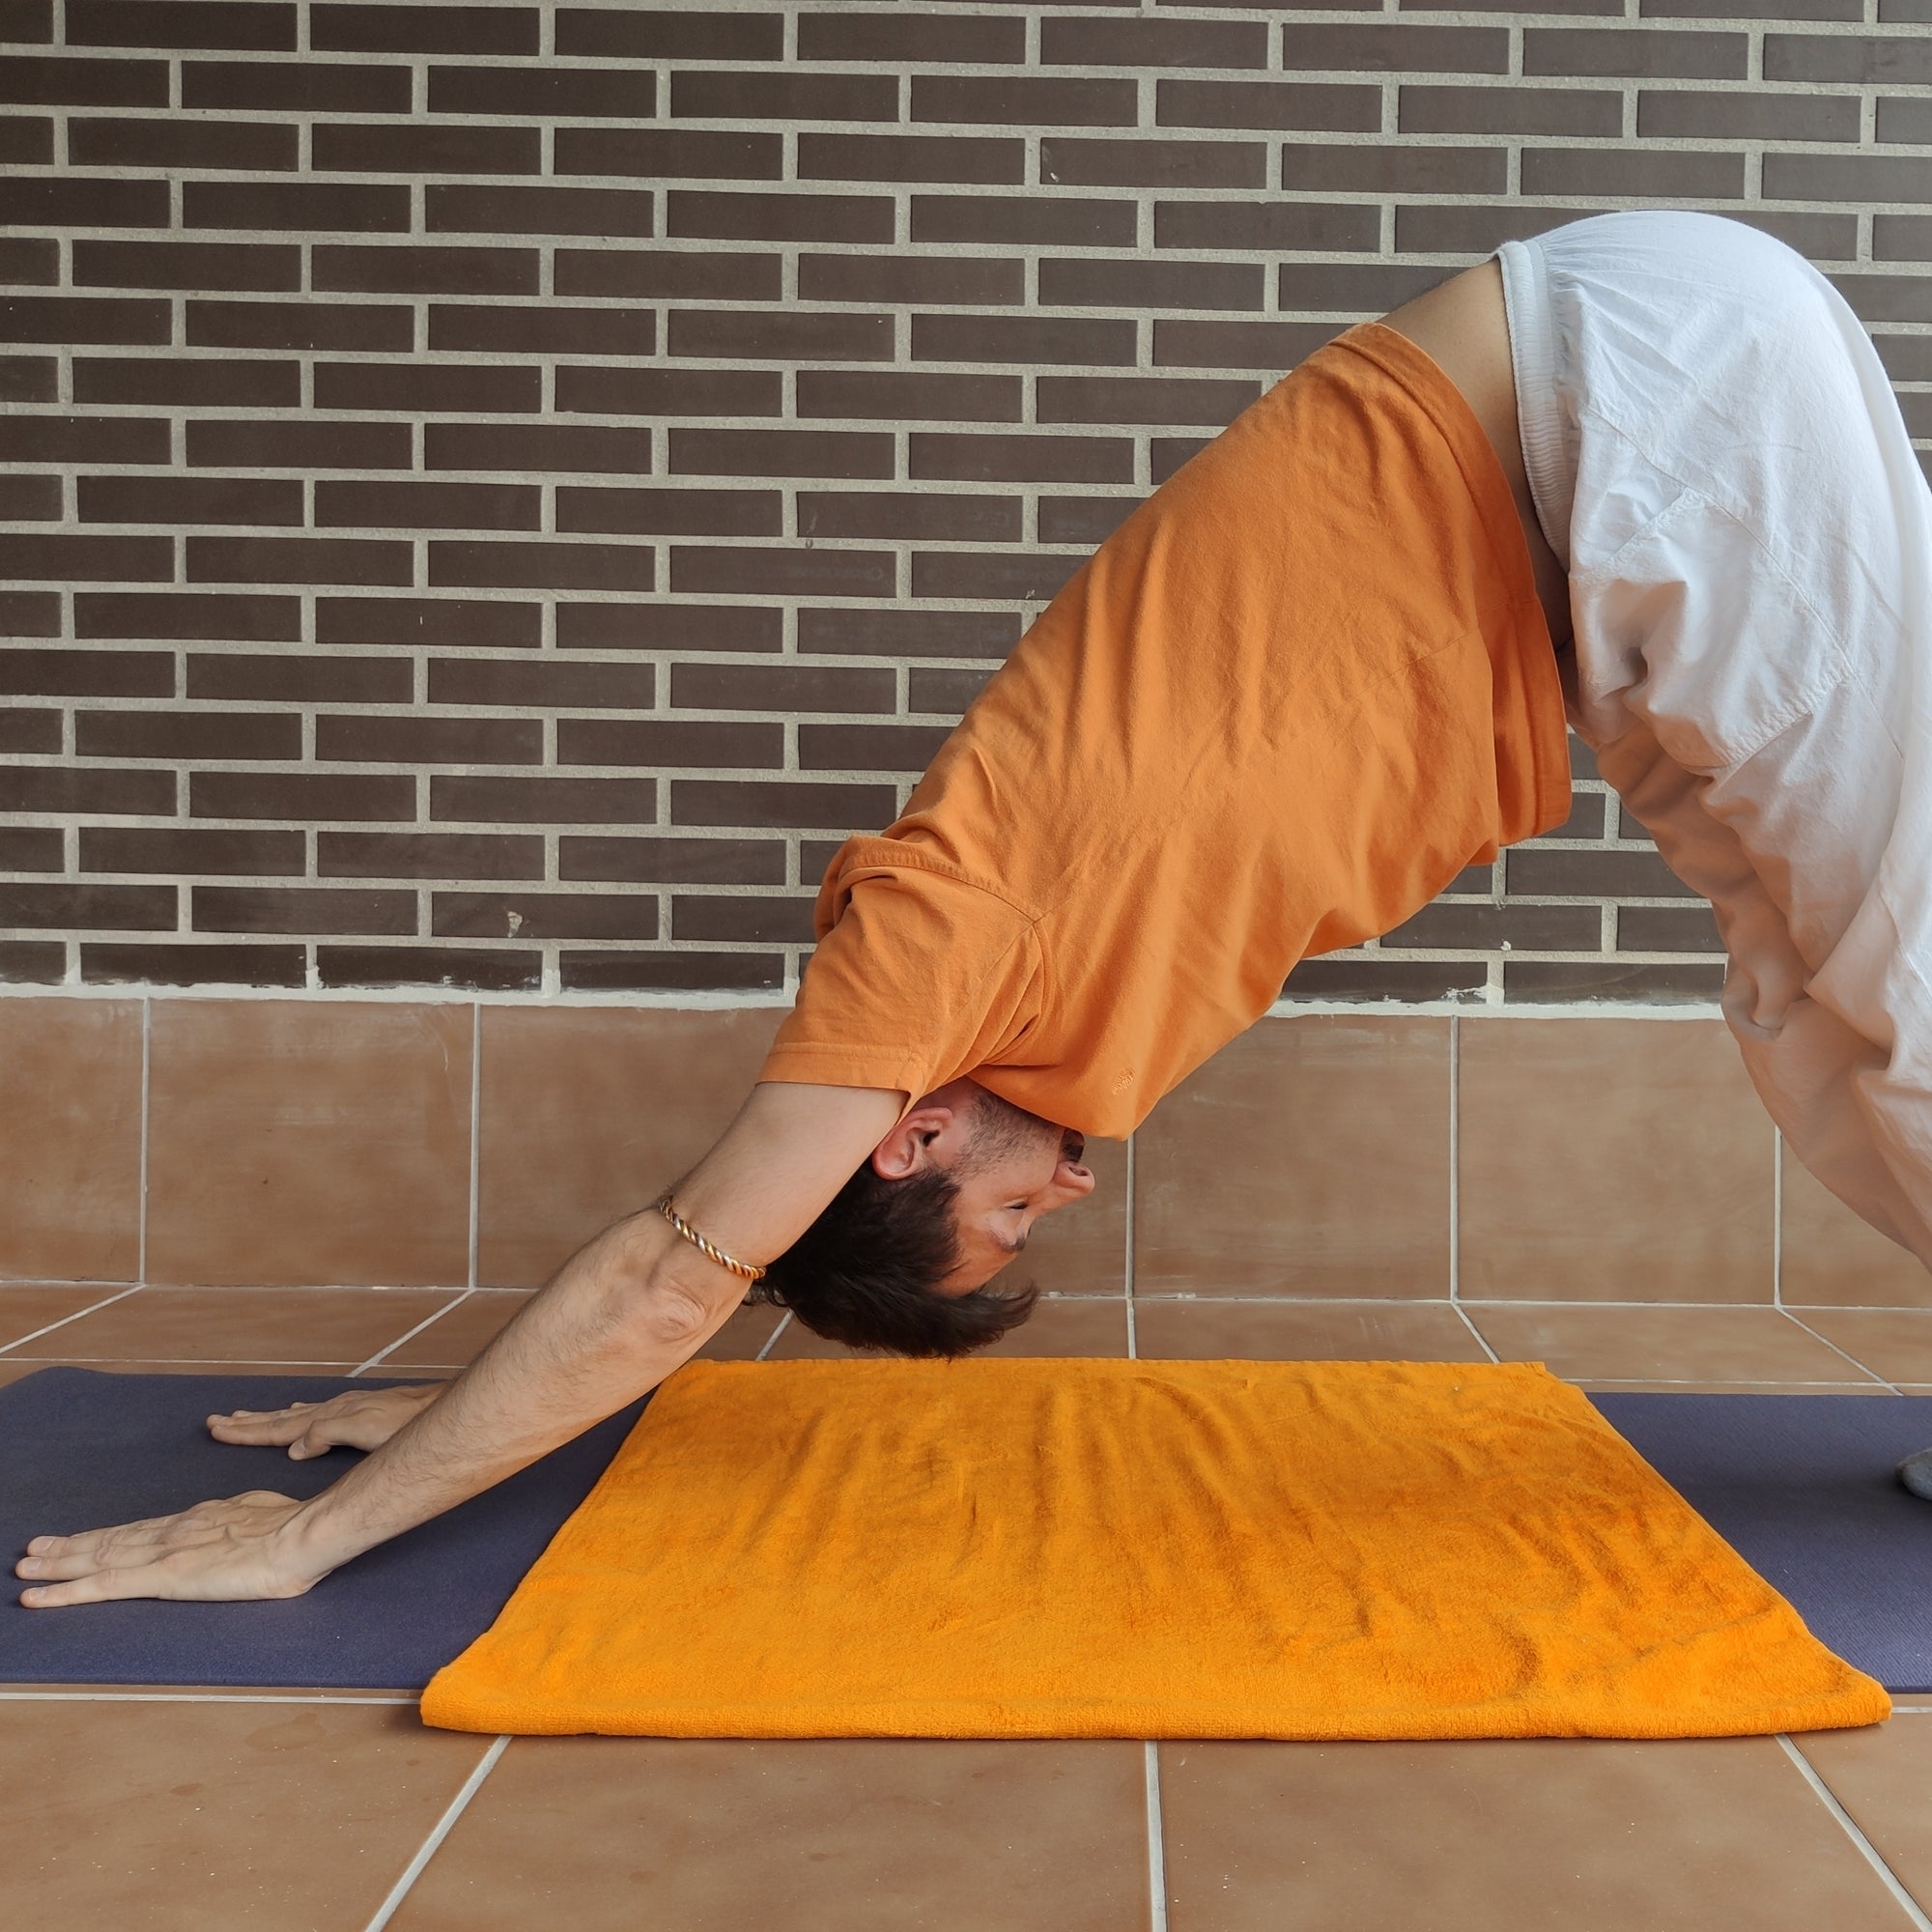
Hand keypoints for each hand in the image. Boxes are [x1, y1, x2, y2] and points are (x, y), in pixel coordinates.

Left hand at [16, 1492, 324, 1607]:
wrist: (302, 1536)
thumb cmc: (296, 1531)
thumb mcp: (265, 1516)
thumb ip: (244, 1525)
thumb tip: (245, 1529)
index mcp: (200, 1519)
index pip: (142, 1529)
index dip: (108, 1534)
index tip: (83, 1538)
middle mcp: (173, 1530)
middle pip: (111, 1539)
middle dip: (70, 1547)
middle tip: (34, 1550)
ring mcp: (164, 1552)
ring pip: (97, 1558)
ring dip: (57, 1565)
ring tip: (26, 1567)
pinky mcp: (163, 1576)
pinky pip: (102, 1586)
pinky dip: (64, 1593)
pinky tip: (38, 1598)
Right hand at [207, 1382, 444, 1458]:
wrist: (438, 1407)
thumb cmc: (406, 1422)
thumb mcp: (365, 1430)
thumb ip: (328, 1434)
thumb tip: (294, 1448)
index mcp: (327, 1419)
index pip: (279, 1427)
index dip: (247, 1431)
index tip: (217, 1429)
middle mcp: (331, 1411)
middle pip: (282, 1419)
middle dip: (249, 1424)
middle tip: (216, 1422)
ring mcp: (344, 1410)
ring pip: (297, 1415)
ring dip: (270, 1418)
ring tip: (247, 1417)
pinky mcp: (359, 1412)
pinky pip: (317, 1413)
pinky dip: (300, 1415)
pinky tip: (298, 1411)